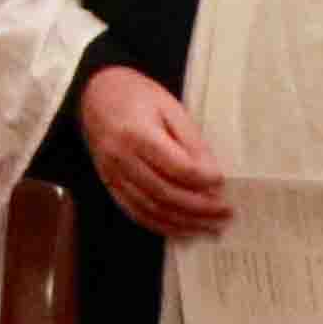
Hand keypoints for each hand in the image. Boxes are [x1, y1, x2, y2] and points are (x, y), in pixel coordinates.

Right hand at [74, 64, 232, 239]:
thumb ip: (191, 142)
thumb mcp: (170, 108)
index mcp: (137, 134)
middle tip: (226, 212)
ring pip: (151, 209)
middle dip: (200, 208)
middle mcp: (121, 158)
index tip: (223, 182)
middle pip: (165, 193)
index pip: (177, 167)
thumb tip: (213, 177)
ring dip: (185, 223)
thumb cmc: (138, 96)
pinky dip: (162, 225)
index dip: (203, 179)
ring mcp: (112, 175)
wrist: (96, 94)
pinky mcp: (110, 184)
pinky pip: (136, 212)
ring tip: (211, 227)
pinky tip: (184, 229)